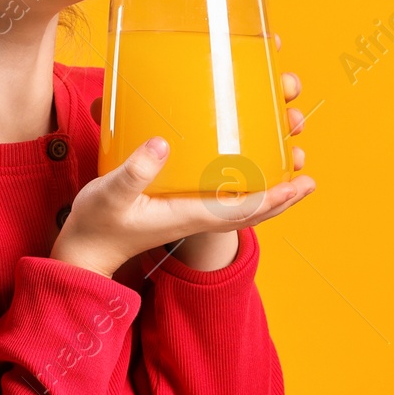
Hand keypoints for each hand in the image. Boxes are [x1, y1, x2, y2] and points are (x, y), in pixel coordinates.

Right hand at [51, 33, 314, 277]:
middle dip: (282, 197)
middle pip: (252, 212)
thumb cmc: (97, 224)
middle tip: (309, 181)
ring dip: (270, 196)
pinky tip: (250, 176)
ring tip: (292, 178)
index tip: (298, 184)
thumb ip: (134, 172)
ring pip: (242, 210)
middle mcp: (197, 217)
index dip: (273, 196)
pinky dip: (246, 193)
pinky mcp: (183, 210)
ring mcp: (191, 216)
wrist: (84, 251)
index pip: (243, 208)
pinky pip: (225, 204)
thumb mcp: (109, 194)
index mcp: (189, 215)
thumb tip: (162, 143)